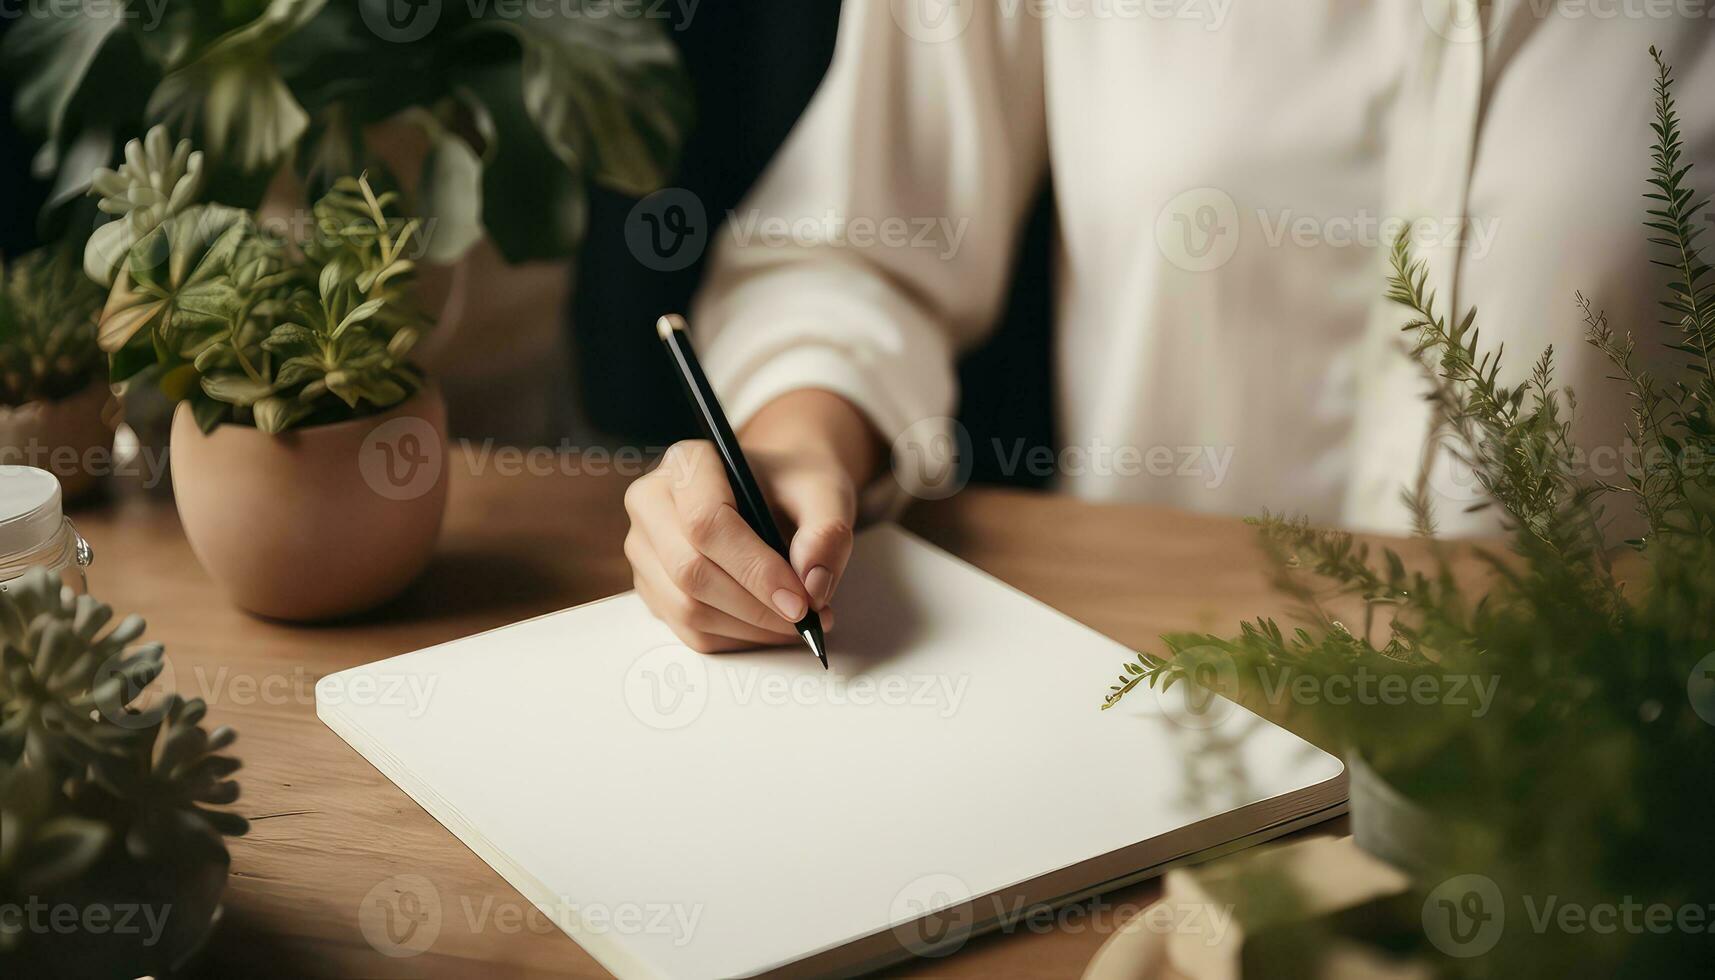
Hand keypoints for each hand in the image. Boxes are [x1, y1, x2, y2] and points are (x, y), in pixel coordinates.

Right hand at [623, 391, 879, 651]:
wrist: (775, 490)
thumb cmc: (794, 486)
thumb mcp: (825, 493)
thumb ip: (827, 533)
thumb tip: (814, 586)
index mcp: (686, 463)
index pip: (706, 522)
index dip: (755, 569)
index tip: (801, 602)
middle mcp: (651, 502)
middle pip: (690, 570)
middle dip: (755, 607)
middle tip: (806, 620)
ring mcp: (644, 549)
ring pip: (687, 609)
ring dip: (749, 629)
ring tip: (797, 624)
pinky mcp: (652, 587)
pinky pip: (689, 630)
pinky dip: (737, 639)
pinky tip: (771, 627)